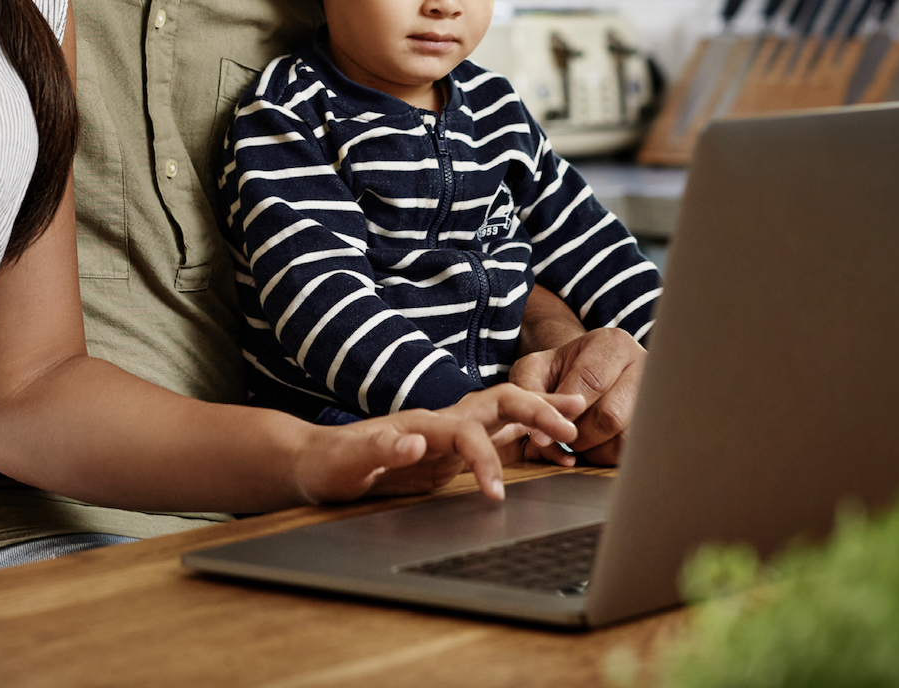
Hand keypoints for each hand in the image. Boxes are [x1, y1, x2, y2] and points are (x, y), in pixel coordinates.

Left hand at [289, 386, 584, 504]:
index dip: (486, 461)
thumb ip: (380, 449)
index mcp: (423, 423)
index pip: (468, 433)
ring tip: (581, 417)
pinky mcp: (453, 450)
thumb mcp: (348, 462)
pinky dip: (531, 438)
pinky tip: (553, 448)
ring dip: (543, 415)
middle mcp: (444, 422)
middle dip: (538, 410)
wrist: (317, 461)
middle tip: (575, 423)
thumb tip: (414, 441)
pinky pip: (501, 438)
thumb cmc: (330, 463)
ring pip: (507, 416)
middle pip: (501, 403)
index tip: (496, 496)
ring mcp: (451, 433)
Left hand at [509, 327, 645, 465]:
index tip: (543, 435)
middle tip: (560, 437)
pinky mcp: (659, 426)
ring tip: (576, 440)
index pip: (591, 380)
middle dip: (578, 434)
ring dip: (593, 449)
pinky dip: (606, 456)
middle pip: (611, 415)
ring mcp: (657, 398)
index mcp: (612, 344)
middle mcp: (643, 367)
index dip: (566, 411)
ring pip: (625, 439)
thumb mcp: (537, 368)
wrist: (588, 373)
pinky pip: (632, 453)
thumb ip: (529, 389)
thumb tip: (540, 434)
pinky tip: (593, 446)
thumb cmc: (560, 371)